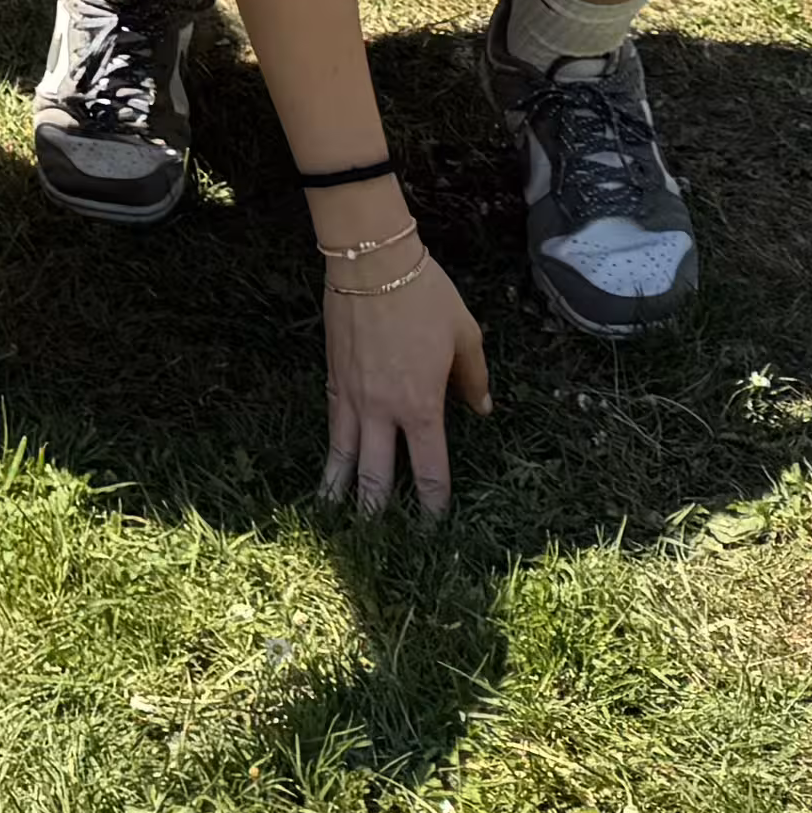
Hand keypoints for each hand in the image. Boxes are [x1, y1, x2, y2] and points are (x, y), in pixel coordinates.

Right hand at [315, 227, 490, 519]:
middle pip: (377, 478)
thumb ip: (473, 377)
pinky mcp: (333, 381)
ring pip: (344, 460)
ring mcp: (352, 399)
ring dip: (342, 497)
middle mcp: (382, 412)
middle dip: (380, 517)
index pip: (427, 472)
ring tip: (336, 527)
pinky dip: (329, 456)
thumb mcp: (464, 334)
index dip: (431, 507)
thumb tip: (483, 409)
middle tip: (382, 550)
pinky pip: (332, 429)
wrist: (369, 262)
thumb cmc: (423, 295)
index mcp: (421, 406)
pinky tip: (328, 470)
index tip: (434, 534)